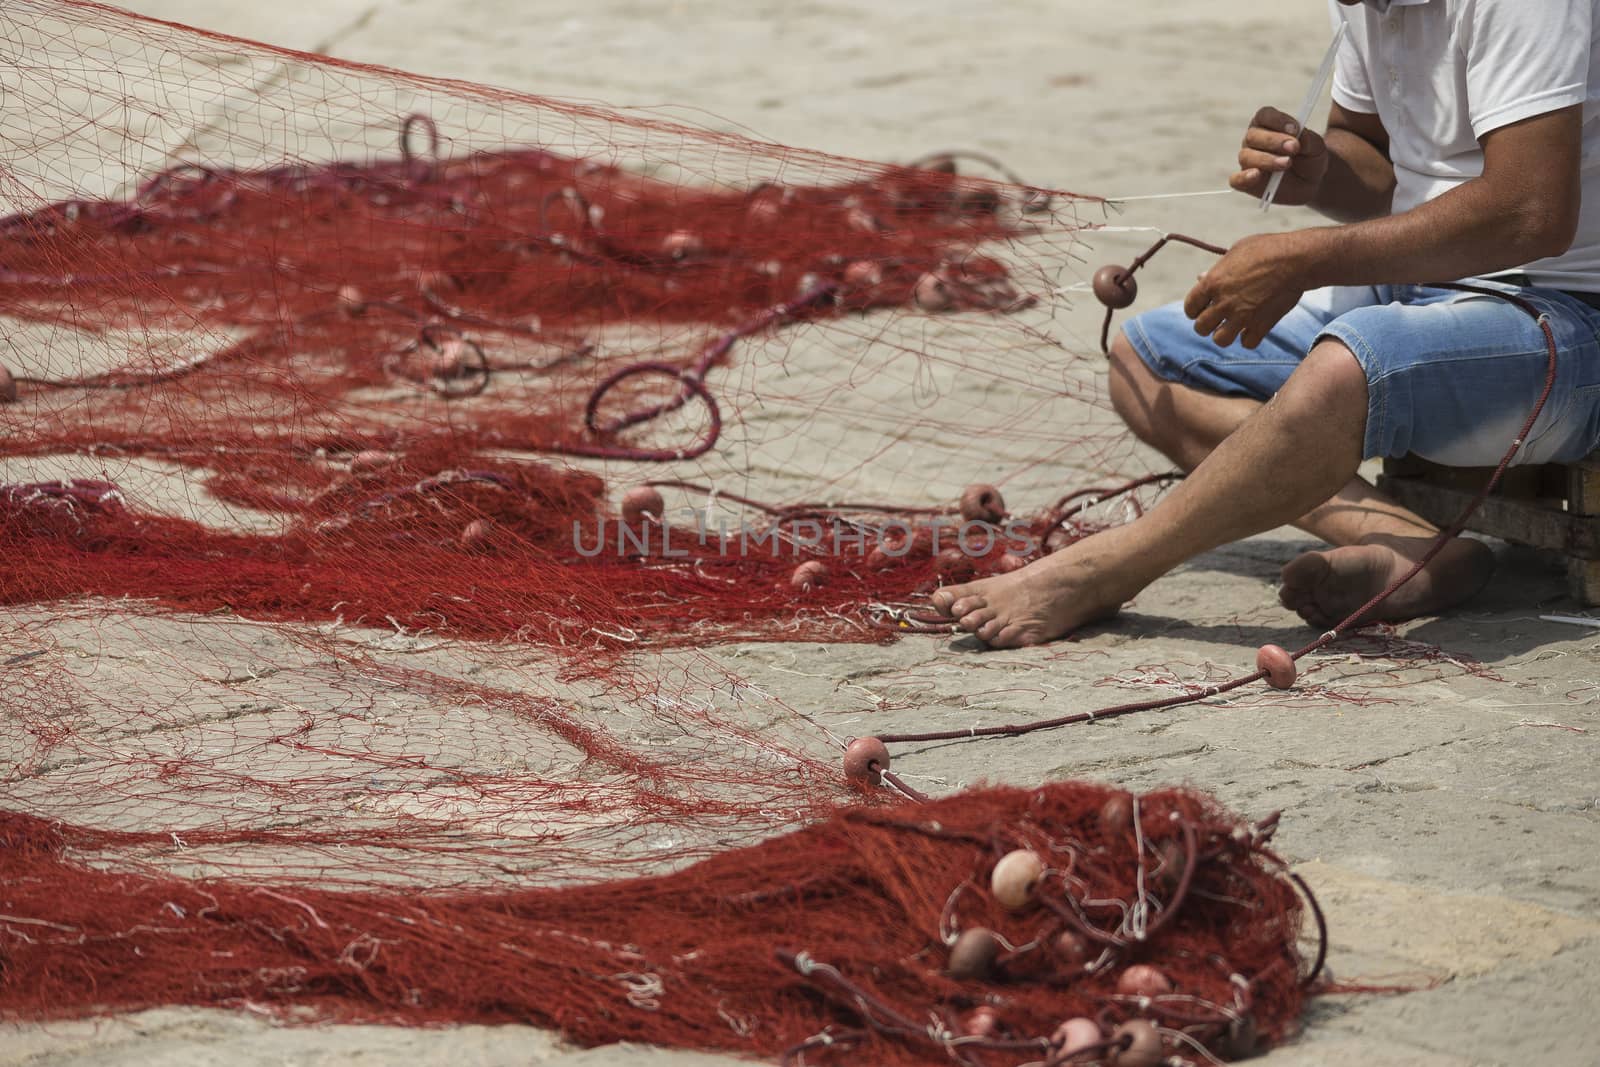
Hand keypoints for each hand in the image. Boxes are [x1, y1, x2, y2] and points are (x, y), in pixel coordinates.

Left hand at [1184, 233, 1308, 348]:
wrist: (1296, 260)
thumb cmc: (1266, 249)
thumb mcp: (1236, 252)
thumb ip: (1217, 270)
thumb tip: (1201, 278)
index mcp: (1212, 283)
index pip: (1190, 308)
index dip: (1195, 309)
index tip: (1202, 308)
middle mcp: (1223, 303)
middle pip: (1201, 328)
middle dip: (1207, 325)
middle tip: (1216, 319)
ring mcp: (1242, 316)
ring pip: (1220, 340)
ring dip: (1225, 335)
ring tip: (1232, 327)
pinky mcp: (1261, 325)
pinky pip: (1247, 343)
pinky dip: (1249, 338)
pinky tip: (1253, 328)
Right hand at [1231, 106, 1328, 205]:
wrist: (1310, 181)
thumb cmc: (1310, 158)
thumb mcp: (1316, 147)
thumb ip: (1308, 139)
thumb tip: (1298, 134)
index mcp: (1268, 124)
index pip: (1265, 116)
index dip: (1278, 120)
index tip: (1296, 128)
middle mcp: (1253, 140)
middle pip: (1253, 135)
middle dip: (1274, 141)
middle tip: (1294, 148)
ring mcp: (1248, 161)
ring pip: (1247, 156)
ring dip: (1267, 159)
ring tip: (1287, 163)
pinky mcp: (1246, 182)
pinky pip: (1236, 180)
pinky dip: (1243, 178)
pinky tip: (1256, 176)